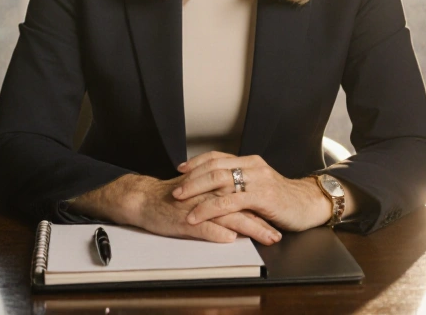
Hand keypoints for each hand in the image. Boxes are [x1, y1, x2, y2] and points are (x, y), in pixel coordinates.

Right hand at [127, 174, 283, 244]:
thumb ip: (222, 197)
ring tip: (265, 238)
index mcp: (215, 186)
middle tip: (278, 234)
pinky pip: (204, 225)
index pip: (245, 196)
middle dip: (263, 221)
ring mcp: (198, 205)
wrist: (146, 198)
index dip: (263, 209)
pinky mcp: (185, 218)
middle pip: (243, 205)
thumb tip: (243, 210)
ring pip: (229, 215)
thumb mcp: (202, 192)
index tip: (279, 220)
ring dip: (249, 228)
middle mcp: (210, 193)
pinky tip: (230, 238)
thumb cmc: (174, 197)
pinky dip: (217, 231)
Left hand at [172, 152, 330, 232]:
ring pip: (219, 181)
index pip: (217, 157)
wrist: (309, 205)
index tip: (180, 169)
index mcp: (249, 161)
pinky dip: (210, 208)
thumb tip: (215, 185)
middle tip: (175, 188)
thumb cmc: (283, 199)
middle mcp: (252, 166)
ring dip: (196, 192)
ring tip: (180, 201)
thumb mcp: (259, 185)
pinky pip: (229, 201)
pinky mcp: (261, 197)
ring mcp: (257, 180)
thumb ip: (240, 182)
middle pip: (214, 167)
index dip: (197, 162)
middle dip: (191, 178)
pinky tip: (198, 215)